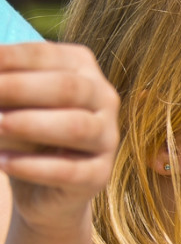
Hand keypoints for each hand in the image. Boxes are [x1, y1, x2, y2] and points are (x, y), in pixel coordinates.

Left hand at [0, 42, 118, 235]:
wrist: (42, 187)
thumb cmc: (22, 132)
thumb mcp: (9, 104)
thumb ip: (4, 92)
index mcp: (82, 70)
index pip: (47, 56)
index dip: (12, 58)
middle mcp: (104, 100)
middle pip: (69, 88)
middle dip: (21, 88)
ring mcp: (107, 138)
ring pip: (77, 127)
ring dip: (32, 125)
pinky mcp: (100, 175)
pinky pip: (71, 170)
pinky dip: (34, 167)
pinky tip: (4, 163)